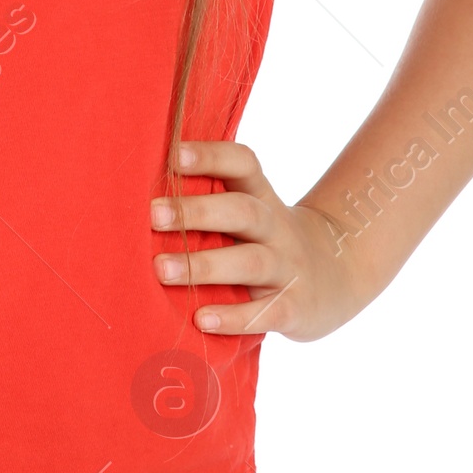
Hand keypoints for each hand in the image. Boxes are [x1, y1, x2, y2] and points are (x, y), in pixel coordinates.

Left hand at [149, 140, 371, 342]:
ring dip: (202, 265)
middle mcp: (275, 227)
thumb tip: (136, 193)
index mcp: (261, 196)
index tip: (173, 155)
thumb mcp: (250, 211)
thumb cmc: (266, 240)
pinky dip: (233, 317)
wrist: (336, 276)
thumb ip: (210, 200)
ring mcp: (288, 268)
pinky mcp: (294, 307)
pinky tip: (201, 318)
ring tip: (160, 269)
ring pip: (249, 262)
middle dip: (196, 211)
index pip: (242, 163)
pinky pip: (265, 313)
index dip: (210, 155)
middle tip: (153, 215)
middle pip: (242, 210)